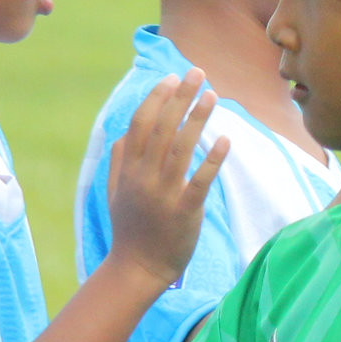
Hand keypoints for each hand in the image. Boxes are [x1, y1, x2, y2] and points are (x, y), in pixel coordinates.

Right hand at [105, 71, 228, 288]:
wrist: (137, 268)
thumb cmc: (130, 227)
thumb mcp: (115, 192)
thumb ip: (119, 161)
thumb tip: (124, 132)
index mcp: (128, 169)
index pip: (141, 124)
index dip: (156, 98)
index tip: (172, 78)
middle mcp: (143, 176)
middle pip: (162, 128)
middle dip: (180, 97)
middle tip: (197, 73)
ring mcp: (163, 193)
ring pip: (181, 147)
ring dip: (198, 118)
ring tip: (213, 95)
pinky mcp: (185, 211)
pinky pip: (200, 180)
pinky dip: (212, 158)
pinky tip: (225, 139)